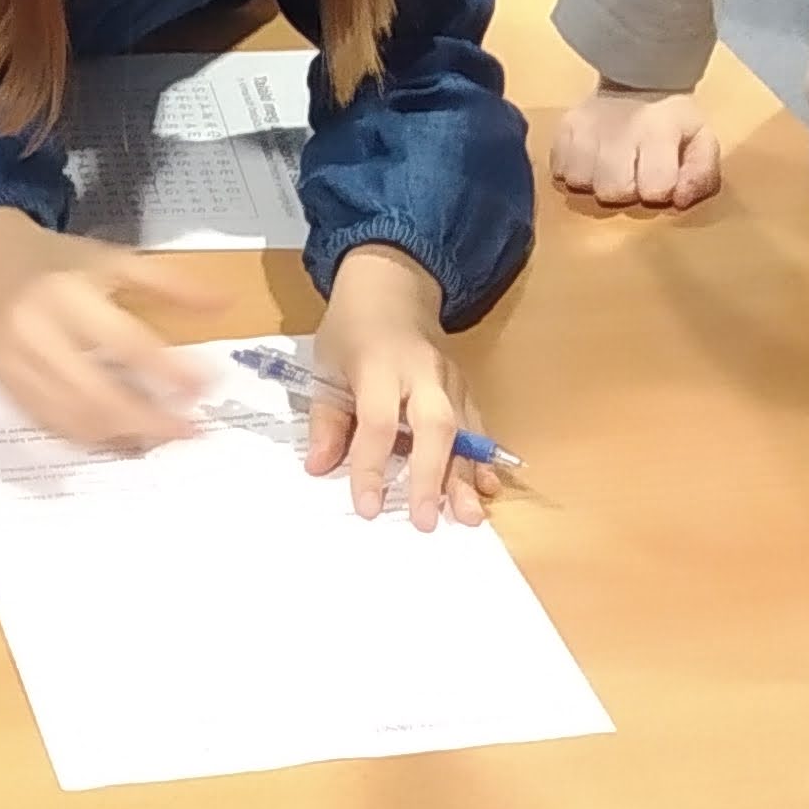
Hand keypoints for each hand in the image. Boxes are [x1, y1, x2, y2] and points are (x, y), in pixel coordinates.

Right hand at [0, 210, 227, 446]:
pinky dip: (88, 436)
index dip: (170, 372)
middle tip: (189, 432)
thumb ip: (170, 284)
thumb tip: (227, 303)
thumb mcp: (115, 260)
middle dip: (149, 420)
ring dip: (122, 435)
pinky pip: (50, 424)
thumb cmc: (58, 263)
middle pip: (98, 393)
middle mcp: (38, 332)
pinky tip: (120, 437)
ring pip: (73, 417)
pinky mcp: (5, 386)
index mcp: (68, 294)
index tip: (207, 388)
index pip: (128, 344)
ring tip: (160, 438)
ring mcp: (16, 365)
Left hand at [306, 245, 491, 529]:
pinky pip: (477, 425)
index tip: (367, 508)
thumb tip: (320, 468)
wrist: (392, 287)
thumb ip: (326, 421)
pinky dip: (482, 459)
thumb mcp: (326, 368)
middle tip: (427, 521)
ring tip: (470, 518)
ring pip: (463, 430)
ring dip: (466, 477)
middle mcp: (421, 373)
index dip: (372, 466)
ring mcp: (450, 380)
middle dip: (431, 476)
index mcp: (379, 365)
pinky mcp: (465, 388)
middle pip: (434, 426)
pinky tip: (487, 489)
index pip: (378, 422)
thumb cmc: (353, 332)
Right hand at [549, 82, 721, 210]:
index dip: (659, 189)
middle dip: (624, 189)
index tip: (661, 176)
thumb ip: (702, 174)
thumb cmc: (672, 120)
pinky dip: (573, 170)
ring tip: (609, 165)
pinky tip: (591, 159)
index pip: (654, 190)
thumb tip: (679, 200)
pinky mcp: (563, 128)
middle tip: (632, 171)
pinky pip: (558, 170)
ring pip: (580, 183)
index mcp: (658, 131)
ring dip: (596, 181)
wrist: (639, 78)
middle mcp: (619, 129)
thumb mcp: (701, 141)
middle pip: (611, 192)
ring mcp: (585, 128)